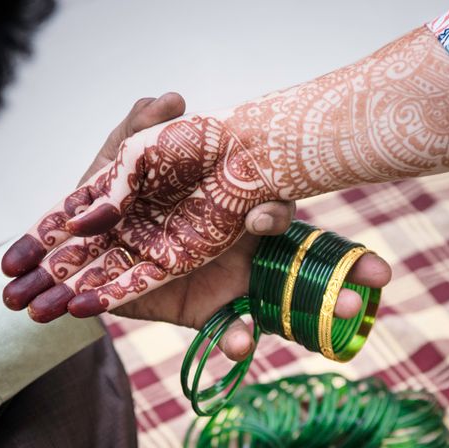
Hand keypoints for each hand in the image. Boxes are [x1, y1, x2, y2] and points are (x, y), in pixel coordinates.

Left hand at [0, 93, 390, 359]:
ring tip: (337, 322)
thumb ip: (142, 131)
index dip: (283, 216)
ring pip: (288, 300)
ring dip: (317, 314)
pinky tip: (240, 347)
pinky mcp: (209, 312)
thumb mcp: (121, 162)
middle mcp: (245, 247)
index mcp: (234, 209)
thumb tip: (172, 99)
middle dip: (344, 279)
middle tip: (364, 297)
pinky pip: (234, 332)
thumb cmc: (115, 203)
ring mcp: (232, 282)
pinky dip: (239, 342)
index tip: (267, 222)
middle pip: (307, 262)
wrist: (85, 258)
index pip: (279, 211)